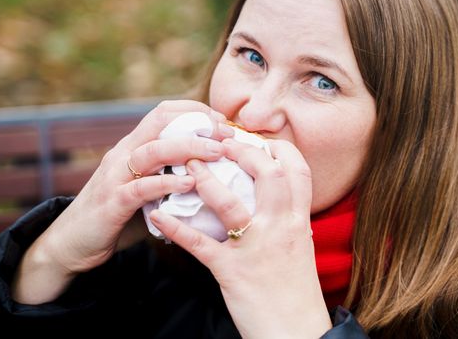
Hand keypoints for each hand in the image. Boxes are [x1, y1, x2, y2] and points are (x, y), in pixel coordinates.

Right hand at [12, 100, 232, 302]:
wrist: (70, 244)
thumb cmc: (115, 216)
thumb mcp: (144, 189)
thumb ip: (168, 177)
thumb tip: (209, 175)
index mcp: (132, 147)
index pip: (163, 113)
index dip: (195, 111)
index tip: (222, 122)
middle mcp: (122, 154)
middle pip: (160, 123)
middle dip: (198, 124)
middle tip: (227, 135)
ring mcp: (116, 177)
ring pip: (153, 150)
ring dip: (189, 148)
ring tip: (217, 152)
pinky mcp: (112, 203)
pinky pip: (141, 187)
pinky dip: (167, 183)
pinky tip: (189, 182)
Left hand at [149, 138, 331, 337]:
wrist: (296, 333)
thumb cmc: (296, 291)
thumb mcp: (299, 247)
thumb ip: (287, 219)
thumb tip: (273, 196)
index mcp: (298, 221)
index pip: (298, 170)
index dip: (278, 148)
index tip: (258, 138)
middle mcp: (281, 228)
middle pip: (268, 174)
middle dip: (243, 151)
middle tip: (219, 143)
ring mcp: (256, 248)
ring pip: (230, 204)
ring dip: (205, 180)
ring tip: (185, 164)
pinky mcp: (233, 271)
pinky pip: (200, 245)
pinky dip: (177, 228)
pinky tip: (158, 216)